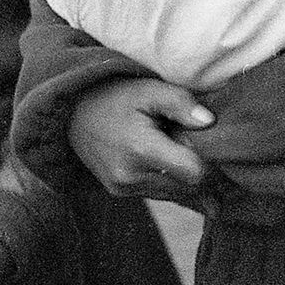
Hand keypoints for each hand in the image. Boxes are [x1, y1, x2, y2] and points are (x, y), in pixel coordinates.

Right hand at [69, 77, 211, 200]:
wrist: (72, 112)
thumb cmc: (116, 96)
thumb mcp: (149, 89)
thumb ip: (181, 103)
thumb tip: (210, 122)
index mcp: (141, 150)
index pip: (194, 173)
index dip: (210, 161)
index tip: (212, 144)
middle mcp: (131, 176)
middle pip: (188, 187)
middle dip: (202, 170)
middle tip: (202, 146)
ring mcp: (123, 188)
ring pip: (175, 194)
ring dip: (186, 177)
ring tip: (183, 150)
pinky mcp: (119, 192)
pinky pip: (159, 194)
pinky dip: (170, 182)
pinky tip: (173, 163)